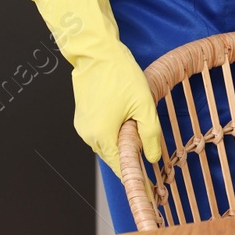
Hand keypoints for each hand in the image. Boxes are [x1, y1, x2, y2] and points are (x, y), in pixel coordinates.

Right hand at [29, 0, 162, 175]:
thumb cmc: (120, 75)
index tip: (150, 181)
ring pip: (106, 142)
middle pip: (113, 155)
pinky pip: (99, 130)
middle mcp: (88, 135)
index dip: (136, 174)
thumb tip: (152, 158)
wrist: (97, 52)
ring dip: (120, 139)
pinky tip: (123, 113)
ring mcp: (82, 125)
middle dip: (129, 153)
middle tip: (146, 142)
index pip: (120, 167)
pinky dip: (112, 128)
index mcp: (102, 136)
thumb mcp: (144, 105)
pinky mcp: (82, 115)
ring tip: (134, 120)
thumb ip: (150, 135)